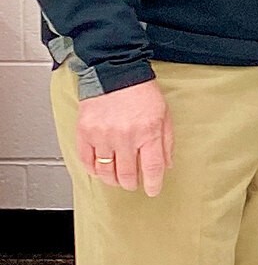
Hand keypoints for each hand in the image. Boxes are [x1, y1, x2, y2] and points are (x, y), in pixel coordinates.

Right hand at [75, 80, 173, 197]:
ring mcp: (103, 136)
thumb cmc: (142, 92)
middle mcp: (125, 137)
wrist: (114, 73)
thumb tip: (166, 166)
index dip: (153, 184)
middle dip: (131, 183)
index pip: (152, 168)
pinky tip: (100, 170)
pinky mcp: (85, 132)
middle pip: (127, 174)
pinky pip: (87, 160)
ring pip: (106, 171)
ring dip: (113, 180)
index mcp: (148, 133)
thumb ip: (166, 142)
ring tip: (117, 179)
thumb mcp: (164, 115)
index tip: (153, 191)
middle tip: (133, 184)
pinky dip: (94, 169)